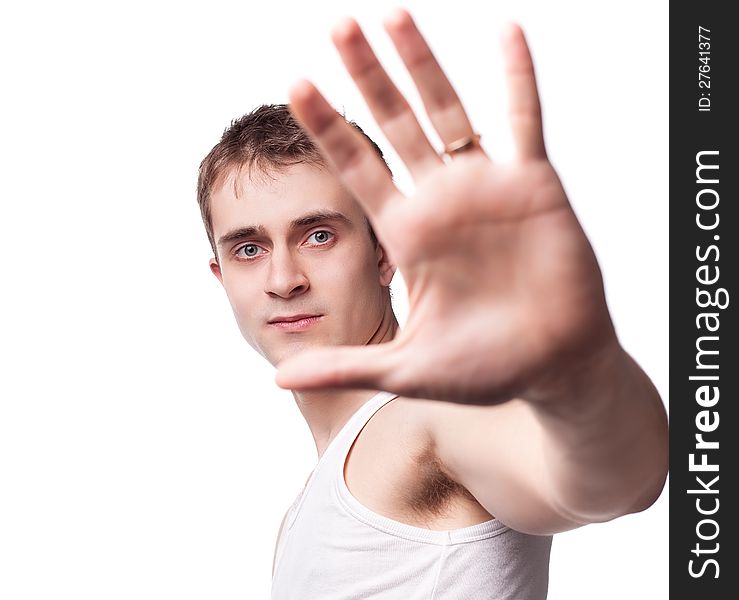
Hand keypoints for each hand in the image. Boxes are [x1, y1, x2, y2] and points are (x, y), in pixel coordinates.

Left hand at [276, 9, 618, 405]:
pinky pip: (525, 121)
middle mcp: (440, 201)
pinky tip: (505, 33)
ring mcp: (485, 188)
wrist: (552, 367)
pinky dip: (517, 78)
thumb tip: (277, 380)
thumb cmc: (484, 368)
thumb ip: (344, 365)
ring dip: (422, 63)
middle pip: (394, 124)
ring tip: (393, 16)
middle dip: (366, 76)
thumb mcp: (405, 369)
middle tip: (337, 26)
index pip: (356, 169)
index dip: (327, 127)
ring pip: (449, 111)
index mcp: (406, 234)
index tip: (296, 85)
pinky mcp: (533, 186)